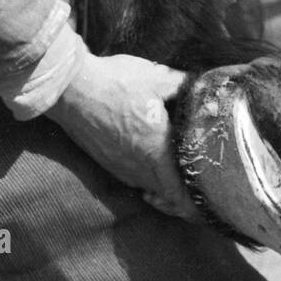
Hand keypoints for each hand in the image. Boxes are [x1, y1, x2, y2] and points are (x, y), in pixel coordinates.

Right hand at [47, 53, 200, 220]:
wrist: (69, 88)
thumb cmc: (115, 82)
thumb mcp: (157, 78)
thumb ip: (185, 87)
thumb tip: (208, 91)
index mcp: (155, 150)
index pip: (180, 191)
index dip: (196, 202)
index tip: (211, 200)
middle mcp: (138, 167)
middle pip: (168, 196)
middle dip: (186, 196)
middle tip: (204, 186)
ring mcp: (120, 168)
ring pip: (150, 188)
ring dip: (167, 188)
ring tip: (183, 177)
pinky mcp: (107, 163)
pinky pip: (134, 181)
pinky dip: (149, 180)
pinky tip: (154, 166)